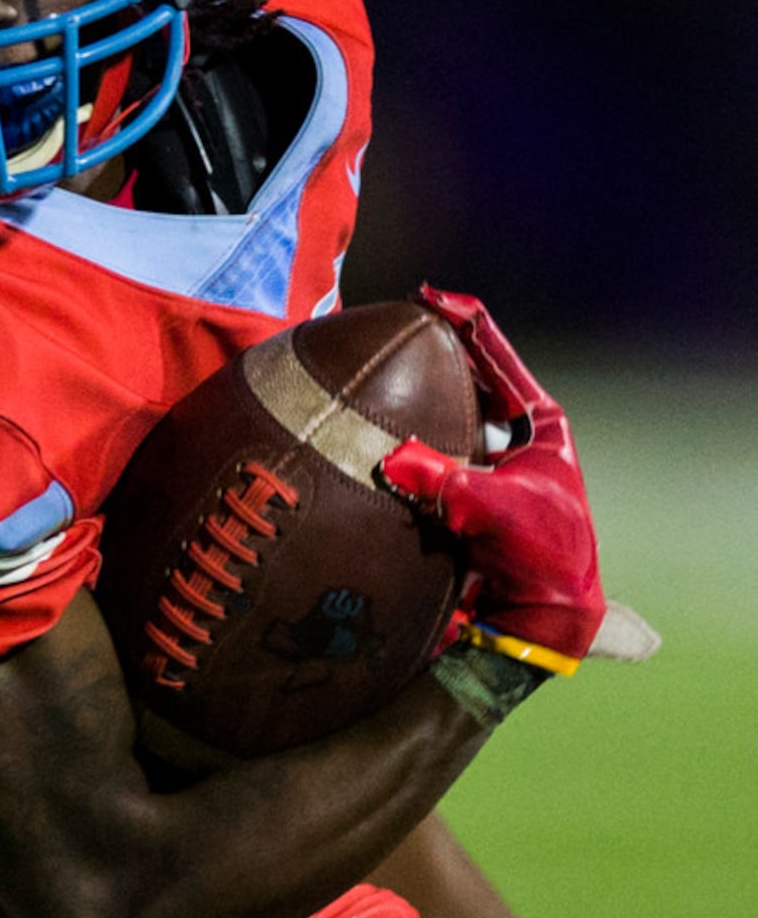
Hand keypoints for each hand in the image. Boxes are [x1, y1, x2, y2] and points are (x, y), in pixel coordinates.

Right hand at [380, 285, 605, 673]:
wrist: (539, 623)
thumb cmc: (539, 558)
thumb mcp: (494, 510)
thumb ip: (443, 480)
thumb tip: (394, 457)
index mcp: (542, 428)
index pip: (500, 359)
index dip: (466, 322)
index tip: (430, 294)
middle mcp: (516, 443)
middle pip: (470, 383)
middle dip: (436, 358)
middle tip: (400, 330)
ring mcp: (489, 469)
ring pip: (446, 421)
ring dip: (417, 405)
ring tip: (380, 379)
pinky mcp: (463, 498)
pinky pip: (426, 459)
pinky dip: (404, 447)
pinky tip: (374, 438)